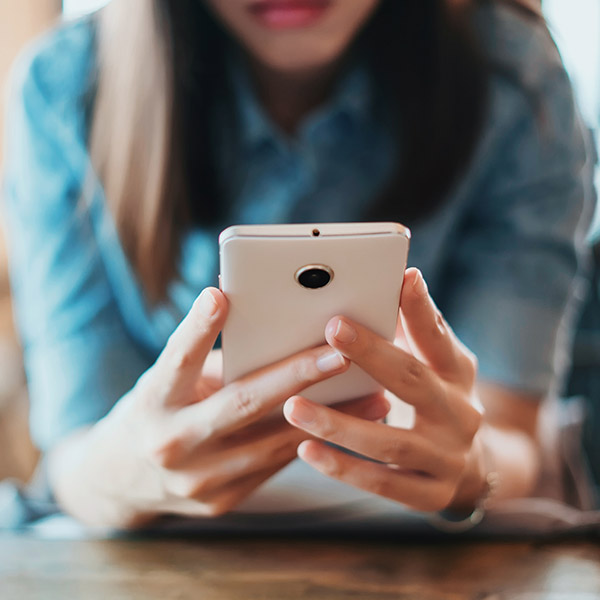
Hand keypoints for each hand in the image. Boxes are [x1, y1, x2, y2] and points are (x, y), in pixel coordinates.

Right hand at [53, 287, 388, 527]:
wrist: (120, 479)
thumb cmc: (156, 410)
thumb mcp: (169, 381)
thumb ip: (215, 361)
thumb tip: (278, 332)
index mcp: (152, 402)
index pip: (176, 359)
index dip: (197, 328)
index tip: (219, 295)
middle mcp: (171, 444)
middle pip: (242, 403)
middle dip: (297, 375)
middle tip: (342, 352)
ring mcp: (198, 480)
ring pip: (272, 444)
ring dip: (329, 419)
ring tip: (375, 396)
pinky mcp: (221, 502)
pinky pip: (274, 466)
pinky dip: (312, 443)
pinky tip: (350, 428)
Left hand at [283, 268, 484, 512]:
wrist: (470, 467)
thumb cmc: (437, 397)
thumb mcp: (438, 363)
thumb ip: (415, 329)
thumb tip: (399, 279)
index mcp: (457, 374)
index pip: (438, 337)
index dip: (420, 309)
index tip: (400, 278)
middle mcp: (460, 415)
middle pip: (413, 382)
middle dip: (372, 354)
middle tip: (331, 328)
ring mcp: (448, 459)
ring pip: (392, 443)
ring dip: (340, 425)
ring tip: (294, 407)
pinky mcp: (431, 495)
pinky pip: (384, 484)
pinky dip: (344, 468)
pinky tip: (307, 451)